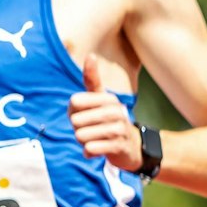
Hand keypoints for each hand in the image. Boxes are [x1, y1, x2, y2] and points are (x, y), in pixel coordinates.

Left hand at [70, 56, 144, 173]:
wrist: (132, 147)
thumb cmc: (109, 121)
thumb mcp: (101, 99)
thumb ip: (92, 79)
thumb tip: (91, 55)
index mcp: (109, 98)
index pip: (75, 101)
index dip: (73, 111)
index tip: (84, 114)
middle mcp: (116, 111)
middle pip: (76, 120)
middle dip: (77, 129)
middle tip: (90, 130)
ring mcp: (119, 129)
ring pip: (81, 135)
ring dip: (83, 141)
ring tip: (94, 139)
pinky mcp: (120, 146)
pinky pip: (91, 148)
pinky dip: (89, 152)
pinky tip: (96, 150)